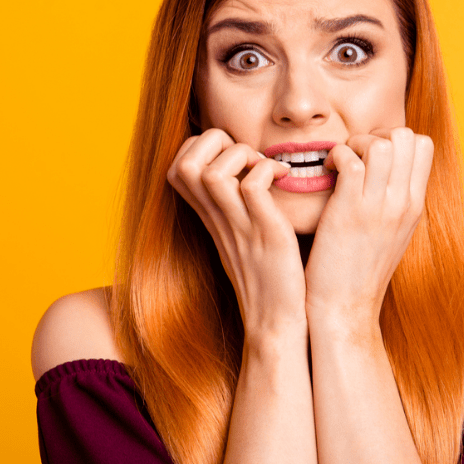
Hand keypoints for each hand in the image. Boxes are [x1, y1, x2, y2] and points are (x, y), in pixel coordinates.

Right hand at [167, 128, 307, 343]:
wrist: (276, 322)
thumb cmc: (266, 274)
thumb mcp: (239, 234)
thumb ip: (232, 204)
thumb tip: (244, 170)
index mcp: (209, 216)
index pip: (178, 164)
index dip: (202, 146)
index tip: (235, 155)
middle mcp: (216, 217)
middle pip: (185, 160)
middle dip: (217, 142)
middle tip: (249, 157)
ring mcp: (238, 225)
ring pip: (211, 171)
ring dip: (242, 154)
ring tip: (266, 167)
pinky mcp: (264, 233)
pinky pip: (251, 186)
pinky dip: (268, 170)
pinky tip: (284, 178)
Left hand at [303, 127, 433, 328]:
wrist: (345, 308)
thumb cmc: (362, 269)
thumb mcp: (394, 233)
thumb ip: (397, 200)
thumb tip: (389, 170)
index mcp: (415, 205)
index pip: (424, 144)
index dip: (396, 138)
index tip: (373, 155)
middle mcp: (402, 202)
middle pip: (405, 135)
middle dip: (376, 133)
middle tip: (356, 154)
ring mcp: (377, 206)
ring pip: (379, 142)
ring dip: (354, 142)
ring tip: (341, 162)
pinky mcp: (349, 210)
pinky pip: (349, 158)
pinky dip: (335, 155)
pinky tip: (327, 172)